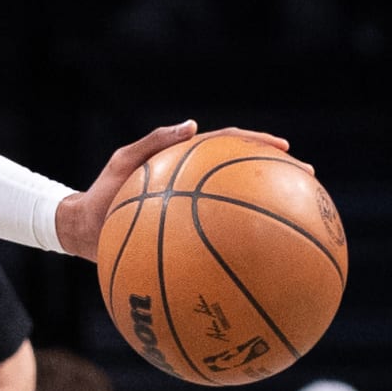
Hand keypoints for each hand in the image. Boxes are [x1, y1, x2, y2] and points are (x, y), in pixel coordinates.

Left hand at [53, 124, 295, 260]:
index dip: (258, 145)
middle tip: (308, 180)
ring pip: (237, 209)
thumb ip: (153, 143)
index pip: (230, 146)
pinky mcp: (187, 236)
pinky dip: (237, 249)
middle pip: (245, 176)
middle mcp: (197, 187)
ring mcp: (194, 213)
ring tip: (301, 219)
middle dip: (278, 176)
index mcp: (187, 163)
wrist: (83, 229)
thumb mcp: (124, 162)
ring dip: (268, 211)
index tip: (285, 150)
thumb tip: (192, 124)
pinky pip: (217, 243)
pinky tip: (259, 266)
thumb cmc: (103, 193)